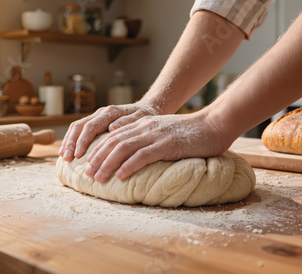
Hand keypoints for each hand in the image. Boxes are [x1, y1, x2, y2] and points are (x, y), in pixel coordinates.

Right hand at [59, 102, 160, 160]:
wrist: (149, 108)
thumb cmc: (146, 116)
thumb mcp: (141, 118)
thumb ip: (127, 122)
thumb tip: (112, 128)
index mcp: (111, 112)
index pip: (91, 126)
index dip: (83, 141)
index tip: (78, 155)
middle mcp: (101, 113)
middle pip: (80, 126)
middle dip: (71, 142)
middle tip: (67, 158)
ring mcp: (98, 117)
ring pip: (77, 127)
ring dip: (69, 142)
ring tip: (64, 157)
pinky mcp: (97, 122)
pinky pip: (81, 130)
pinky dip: (73, 141)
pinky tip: (69, 152)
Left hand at [84, 112, 229, 182]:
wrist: (214, 124)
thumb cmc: (191, 132)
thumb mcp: (163, 131)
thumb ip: (147, 138)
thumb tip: (131, 154)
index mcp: (143, 124)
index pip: (113, 136)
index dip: (98, 150)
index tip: (88, 164)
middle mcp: (146, 127)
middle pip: (113, 142)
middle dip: (97, 158)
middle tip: (87, 174)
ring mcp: (156, 135)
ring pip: (124, 148)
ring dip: (108, 163)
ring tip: (98, 178)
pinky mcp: (168, 144)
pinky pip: (144, 155)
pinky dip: (129, 165)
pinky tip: (120, 176)